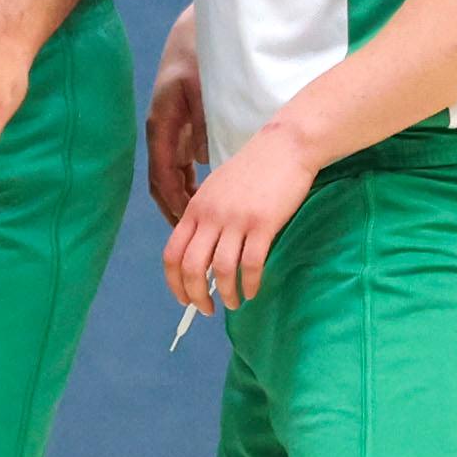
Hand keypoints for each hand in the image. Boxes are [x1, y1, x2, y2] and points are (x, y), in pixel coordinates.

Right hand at [146, 12, 205, 223]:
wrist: (194, 34)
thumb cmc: (199, 59)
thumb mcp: (202, 91)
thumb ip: (203, 126)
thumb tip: (204, 159)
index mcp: (162, 127)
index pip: (162, 178)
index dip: (174, 204)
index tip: (190, 225)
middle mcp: (161, 133)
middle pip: (162, 183)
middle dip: (176, 210)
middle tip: (195, 235)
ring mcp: (169, 131)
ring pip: (171, 175)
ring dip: (183, 198)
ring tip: (201, 223)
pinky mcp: (179, 127)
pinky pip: (180, 163)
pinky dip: (189, 182)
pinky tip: (206, 194)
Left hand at [165, 123, 314, 314]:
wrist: (285, 147)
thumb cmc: (252, 170)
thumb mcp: (216, 190)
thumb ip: (205, 217)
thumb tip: (199, 250)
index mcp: (195, 208)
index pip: (172, 253)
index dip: (174, 282)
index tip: (184, 299)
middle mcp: (210, 216)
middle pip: (191, 267)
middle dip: (196, 295)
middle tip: (207, 310)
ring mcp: (236, 220)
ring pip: (221, 269)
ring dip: (226, 293)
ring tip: (234, 303)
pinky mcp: (263, 224)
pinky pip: (251, 263)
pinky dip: (250, 283)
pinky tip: (253, 291)